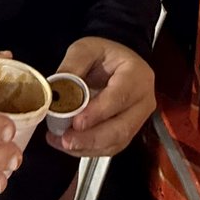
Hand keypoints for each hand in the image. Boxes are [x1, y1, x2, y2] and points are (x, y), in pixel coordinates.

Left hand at [46, 37, 154, 157]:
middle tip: (66, 140)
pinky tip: (68, 145)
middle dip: (91, 138)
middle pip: (122, 128)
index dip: (98, 112)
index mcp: (136, 75)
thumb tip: (56, 91)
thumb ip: (72, 67)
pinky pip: (110, 148)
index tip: (76, 122)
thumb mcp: (85, 49)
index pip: (120, 97)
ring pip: (116, 142)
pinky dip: (88, 150)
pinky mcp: (128, 132)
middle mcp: (143, 100)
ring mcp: (137, 119)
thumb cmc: (103, 55)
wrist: (114, 63)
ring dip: (87, 147)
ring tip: (61, 142)